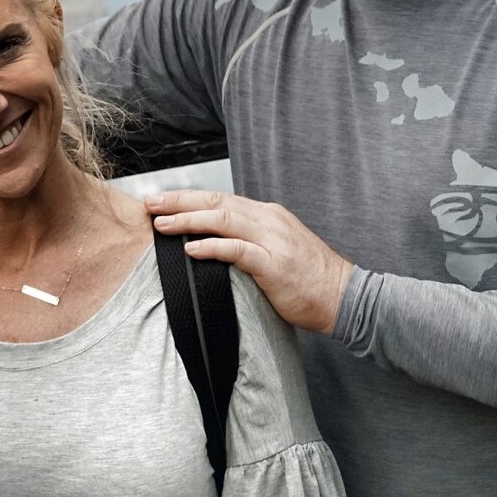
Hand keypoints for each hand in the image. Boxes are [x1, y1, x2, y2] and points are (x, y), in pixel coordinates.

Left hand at [145, 190, 353, 334]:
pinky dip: (211, 247)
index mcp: (268, 215)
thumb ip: (247, 241)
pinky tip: (190, 249)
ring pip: (222, 221)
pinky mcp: (275, 263)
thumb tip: (210, 243)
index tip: (161, 202)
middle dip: (179, 202)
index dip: (188, 199)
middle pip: (216, 203)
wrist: (346, 297)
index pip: (220, 200)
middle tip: (150, 205)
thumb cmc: (308, 279)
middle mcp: (269, 220)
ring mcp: (273, 240)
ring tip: (161, 225)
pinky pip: (237, 250)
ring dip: (188, 221)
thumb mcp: (275, 250)